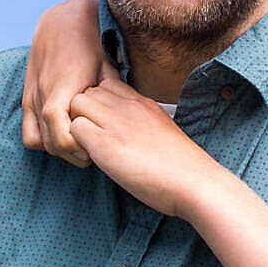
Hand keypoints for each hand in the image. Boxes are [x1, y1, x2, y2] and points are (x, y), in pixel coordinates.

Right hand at [22, 0, 112, 166]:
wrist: (64, 20)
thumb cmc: (90, 42)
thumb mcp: (107, 66)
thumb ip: (112, 93)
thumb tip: (126, 118)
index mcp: (61, 88)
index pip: (59, 133)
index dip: (75, 147)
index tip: (93, 151)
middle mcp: (41, 94)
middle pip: (50, 142)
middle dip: (72, 153)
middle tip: (93, 152)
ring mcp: (31, 96)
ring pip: (38, 140)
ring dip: (57, 148)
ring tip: (78, 144)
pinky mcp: (27, 97)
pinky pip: (29, 131)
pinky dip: (43, 138)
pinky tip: (62, 133)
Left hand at [66, 79, 224, 217]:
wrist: (193, 182)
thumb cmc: (181, 167)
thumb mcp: (162, 131)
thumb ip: (141, 124)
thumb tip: (124, 133)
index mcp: (143, 102)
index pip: (107, 85)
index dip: (99, 104)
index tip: (104, 125)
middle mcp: (127, 106)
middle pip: (88, 90)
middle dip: (84, 112)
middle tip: (92, 138)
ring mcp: (115, 122)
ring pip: (76, 104)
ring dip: (77, 124)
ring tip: (90, 148)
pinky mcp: (104, 143)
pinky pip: (74, 128)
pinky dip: (76, 144)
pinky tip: (92, 159)